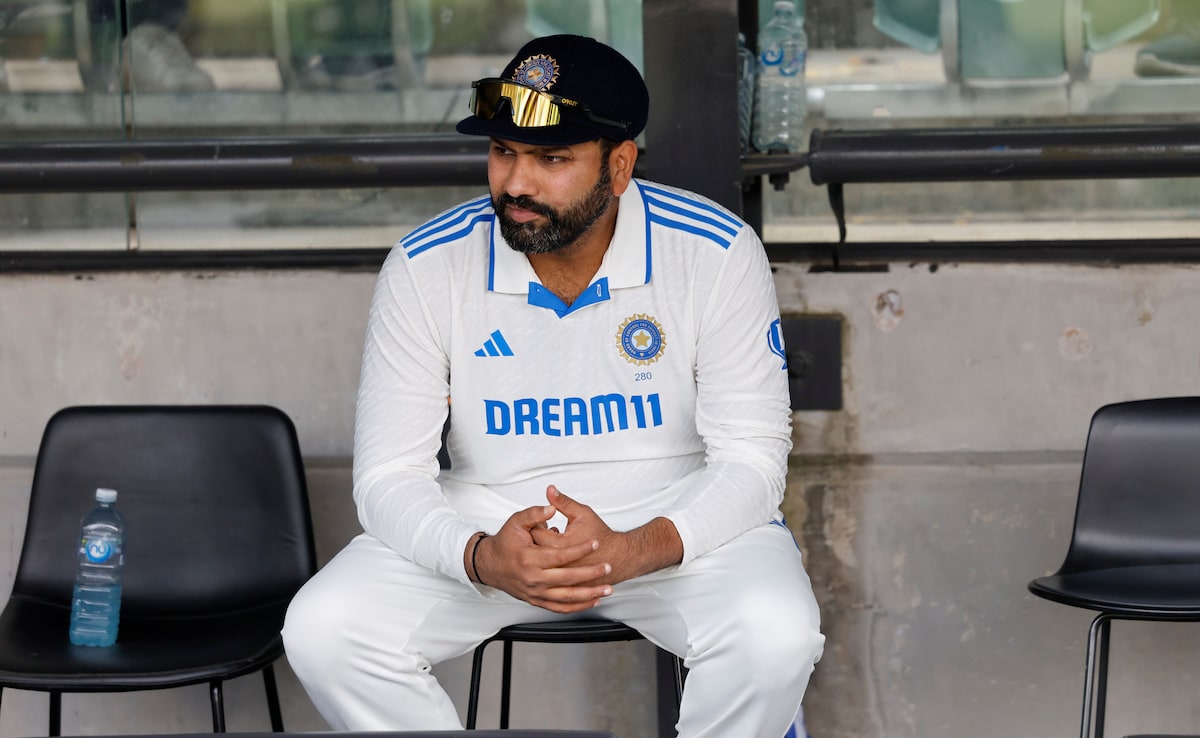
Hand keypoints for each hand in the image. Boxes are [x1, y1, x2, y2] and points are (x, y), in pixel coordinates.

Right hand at [470, 502, 613, 613]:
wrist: (489, 565)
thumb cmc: (504, 544)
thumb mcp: (515, 522)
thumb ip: (534, 514)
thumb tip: (551, 507)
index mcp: (529, 558)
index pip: (560, 555)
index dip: (579, 549)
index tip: (595, 543)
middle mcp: (533, 578)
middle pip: (567, 579)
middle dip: (591, 574)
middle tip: (608, 568)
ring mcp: (535, 592)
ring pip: (567, 597)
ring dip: (589, 595)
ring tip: (607, 589)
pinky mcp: (537, 601)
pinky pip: (560, 608)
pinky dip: (578, 606)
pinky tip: (592, 600)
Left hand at [531, 486, 683, 585]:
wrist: (618, 556)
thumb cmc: (601, 535)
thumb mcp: (581, 513)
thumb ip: (563, 502)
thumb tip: (550, 491)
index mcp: (559, 545)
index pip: (535, 533)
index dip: (538, 524)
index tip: (544, 521)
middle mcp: (557, 563)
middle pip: (534, 549)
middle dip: (537, 539)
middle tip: (547, 532)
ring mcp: (561, 576)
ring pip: (540, 564)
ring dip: (541, 553)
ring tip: (552, 544)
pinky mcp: (564, 584)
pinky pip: (549, 576)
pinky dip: (549, 566)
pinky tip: (556, 557)